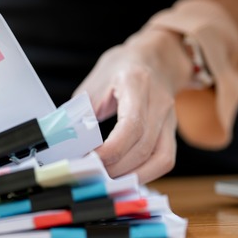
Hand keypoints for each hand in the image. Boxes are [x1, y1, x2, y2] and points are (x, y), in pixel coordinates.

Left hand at [73, 29, 193, 182]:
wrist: (155, 57)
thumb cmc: (120, 69)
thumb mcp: (94, 83)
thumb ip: (81, 112)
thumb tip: (64, 141)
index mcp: (137, 84)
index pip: (131, 126)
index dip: (111, 150)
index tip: (89, 159)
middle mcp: (159, 102)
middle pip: (144, 147)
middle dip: (116, 167)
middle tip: (91, 174)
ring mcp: (171, 119)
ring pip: (161, 159)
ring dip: (132, 176)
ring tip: (107, 180)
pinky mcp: (172, 131)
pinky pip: (165, 160)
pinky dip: (146, 174)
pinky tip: (125, 176)